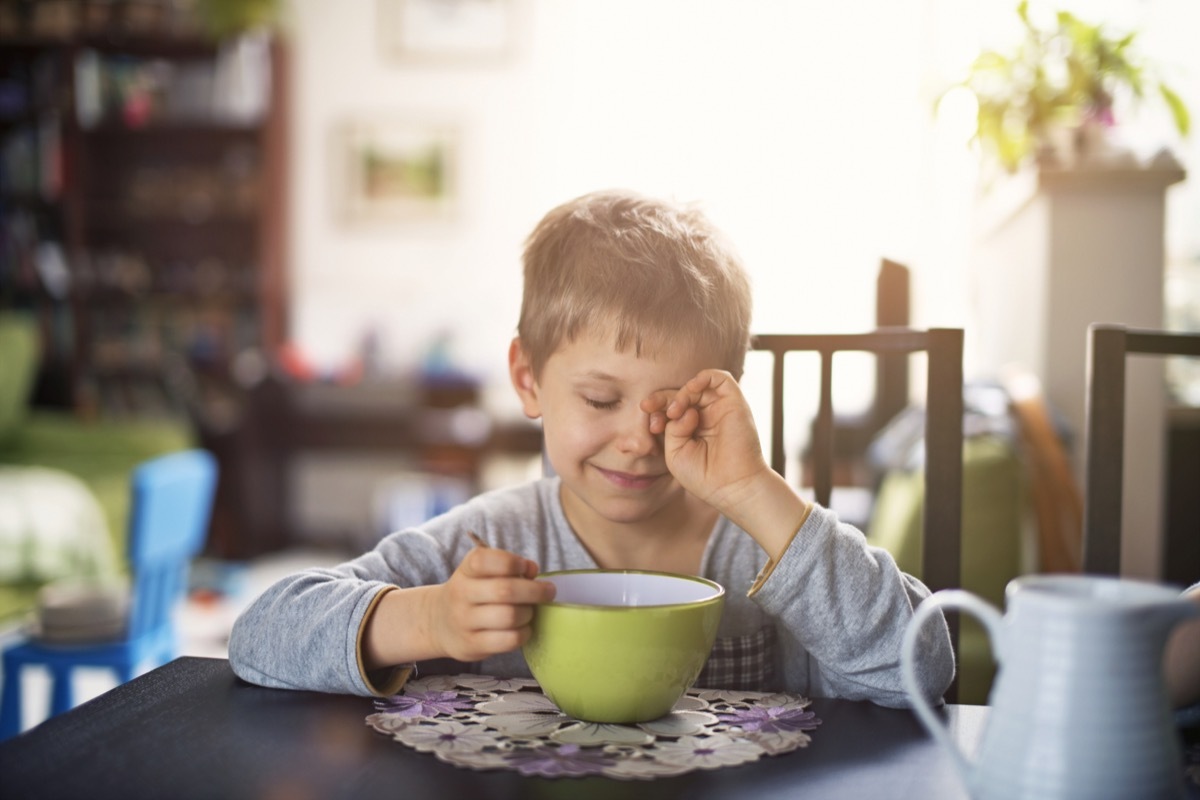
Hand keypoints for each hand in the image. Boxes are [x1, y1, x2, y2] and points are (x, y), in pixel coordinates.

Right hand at [428, 545, 556, 662]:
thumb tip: (532, 569)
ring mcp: (464, 621)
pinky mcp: (472, 645)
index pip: (484, 560)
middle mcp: (461, 594)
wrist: (439, 623)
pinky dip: (524, 633)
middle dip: (535, 591)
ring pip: (509, 617)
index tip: (527, 568)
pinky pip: (508, 640)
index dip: (512, 562)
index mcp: (466, 570)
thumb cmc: (473, 593)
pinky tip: (523, 628)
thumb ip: (507, 567)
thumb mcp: (482, 573)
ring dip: (529, 613)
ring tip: (530, 611)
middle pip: (505, 590)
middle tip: (549, 591)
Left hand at [641, 369, 770, 510]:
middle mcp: (707, 416)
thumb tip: (685, 410)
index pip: (671, 408)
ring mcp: (721, 409)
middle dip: (662, 399)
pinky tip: (690, 390)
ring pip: (698, 386)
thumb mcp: (674, 453)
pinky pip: (720, 378)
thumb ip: (672, 428)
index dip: (657, 410)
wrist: (733, 487)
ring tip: (673, 412)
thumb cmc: (704, 476)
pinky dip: (702, 378)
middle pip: (682, 394)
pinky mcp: (735, 403)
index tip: (652, 426)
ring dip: (681, 394)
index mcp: (692, 429)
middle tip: (649, 408)